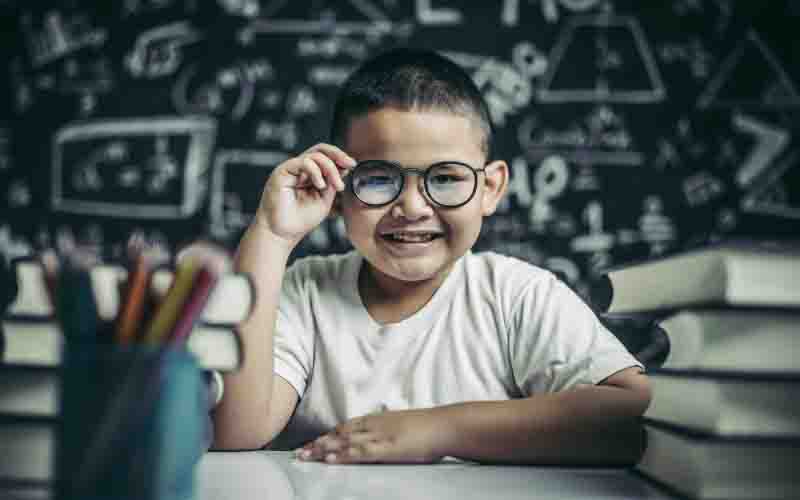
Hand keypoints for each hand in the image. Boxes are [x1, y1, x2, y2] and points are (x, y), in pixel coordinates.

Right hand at [255, 143, 355, 246]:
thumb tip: (344, 167)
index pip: (326, 157)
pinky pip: (303, 162)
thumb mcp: (324, 200)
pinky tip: (321, 185)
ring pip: (315, 156)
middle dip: (338, 154)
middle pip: (320, 149)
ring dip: (331, 169)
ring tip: (337, 186)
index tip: (352, 166)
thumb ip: (332, 183)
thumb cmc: (301, 220)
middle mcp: (300, 169)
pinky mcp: (282, 172)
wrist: (283, 233)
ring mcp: (291, 169)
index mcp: (310, 175)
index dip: (340, 158)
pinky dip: (316, 172)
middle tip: (350, 164)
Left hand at [295, 409, 449, 463]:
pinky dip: (343, 455)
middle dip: (318, 443)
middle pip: (340, 433)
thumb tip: (377, 435)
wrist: (445, 425)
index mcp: (378, 419)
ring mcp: (380, 436)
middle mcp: (374, 425)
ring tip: (306, 456)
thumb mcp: (402, 424)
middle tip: (299, 452)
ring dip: (323, 449)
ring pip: (345, 442)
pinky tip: (331, 460)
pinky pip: (361, 452)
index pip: (346, 426)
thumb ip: (387, 429)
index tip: (312, 443)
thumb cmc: (428, 427)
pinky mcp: (387, 448)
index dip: (328, 435)